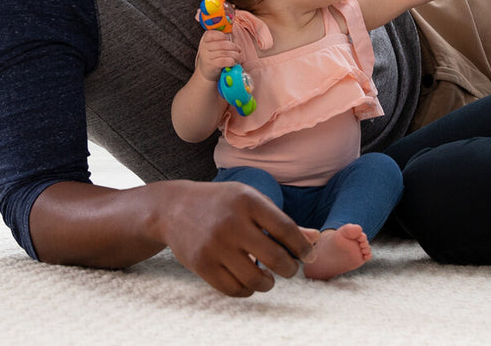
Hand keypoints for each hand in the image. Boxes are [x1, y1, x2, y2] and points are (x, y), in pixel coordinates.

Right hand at [158, 180, 316, 296]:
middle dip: (289, 269)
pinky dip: (247, 291)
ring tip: (269, 279)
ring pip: (255, 279)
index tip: (309, 256)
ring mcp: (215, 245)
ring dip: (269, 283)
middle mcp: (232, 223)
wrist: (174, 208)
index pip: (286, 229)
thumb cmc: (222, 203)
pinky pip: (233, 289)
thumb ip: (281, 221)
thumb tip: (316, 239)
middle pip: (275, 257)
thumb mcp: (251, 200)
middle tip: (289, 269)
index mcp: (248, 201)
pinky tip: (249, 283)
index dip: (302, 247)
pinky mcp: (201, 264)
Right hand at [194, 30, 240, 82]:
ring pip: (227, 53)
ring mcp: (207, 56)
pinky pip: (226, 61)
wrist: (206, 71)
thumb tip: (234, 30)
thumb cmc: (214, 56)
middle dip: (235, 47)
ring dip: (235, 56)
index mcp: (206, 39)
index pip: (214, 33)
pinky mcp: (212, 65)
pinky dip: (232, 62)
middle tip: (238, 50)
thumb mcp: (215, 45)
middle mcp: (205, 47)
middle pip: (225, 44)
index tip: (228, 39)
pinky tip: (232, 63)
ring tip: (236, 58)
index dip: (223, 36)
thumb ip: (223, 38)